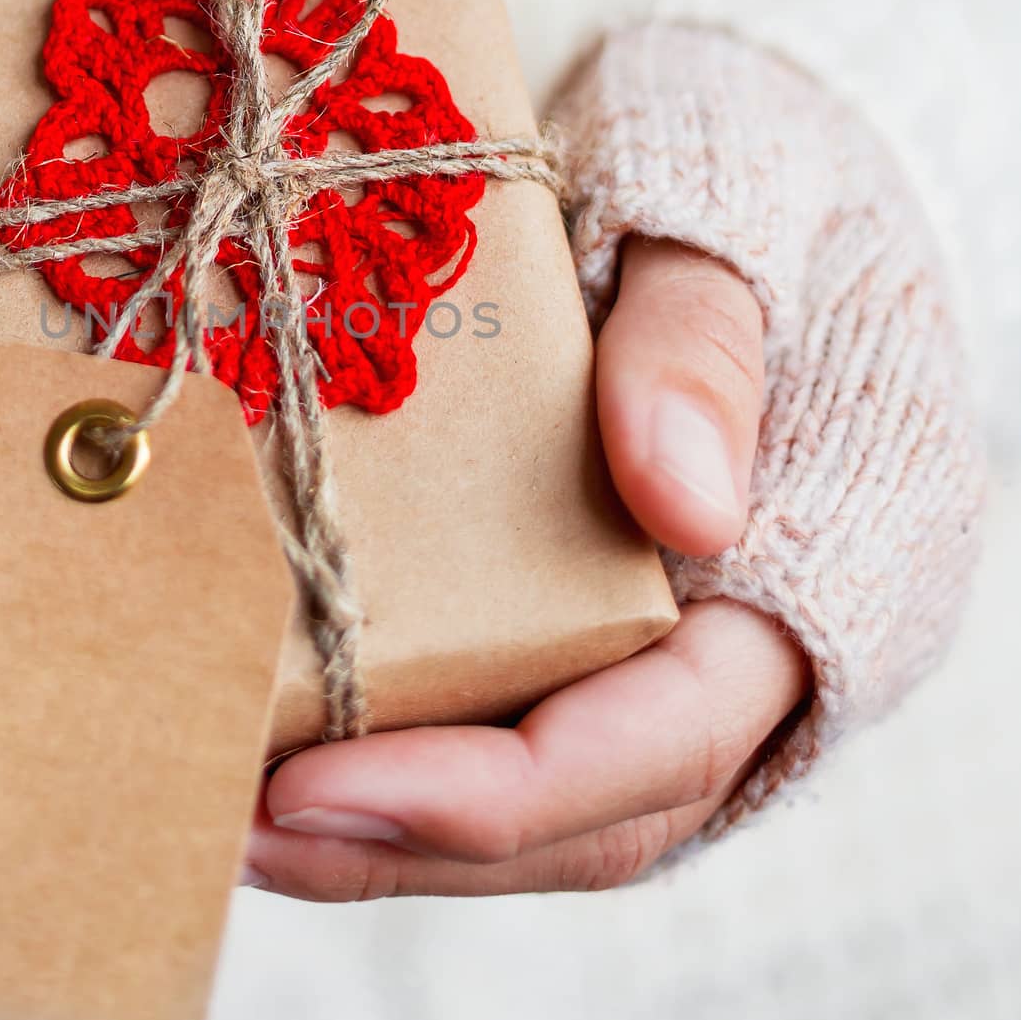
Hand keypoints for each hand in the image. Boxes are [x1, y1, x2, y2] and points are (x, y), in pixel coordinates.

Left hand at [244, 238, 810, 897]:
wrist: (735, 177)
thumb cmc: (745, 191)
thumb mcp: (730, 231)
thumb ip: (704, 349)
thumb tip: (685, 502)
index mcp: (809, 583)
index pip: (658, 741)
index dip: (489, 791)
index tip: (316, 787)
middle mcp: (731, 657)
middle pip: (570, 812)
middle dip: (393, 842)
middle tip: (222, 826)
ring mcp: (648, 644)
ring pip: (520, 791)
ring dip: (366, 826)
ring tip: (211, 802)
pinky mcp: (574, 615)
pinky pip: (486, 715)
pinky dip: (378, 747)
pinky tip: (262, 731)